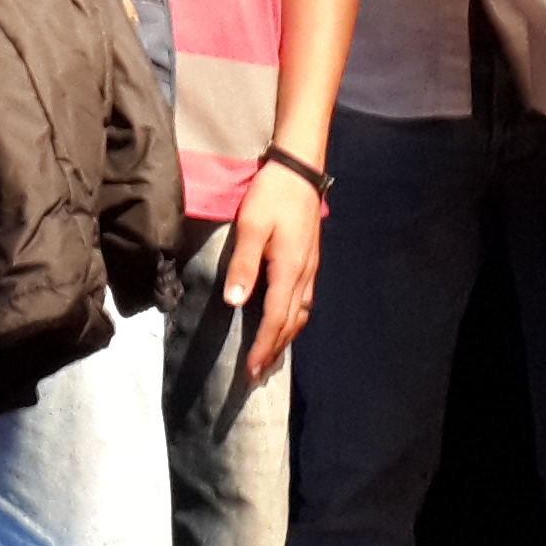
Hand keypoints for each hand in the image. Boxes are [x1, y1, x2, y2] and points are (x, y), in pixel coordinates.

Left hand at [224, 157, 324, 378]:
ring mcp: (310, 269)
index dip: (263, 346)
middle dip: (273, 350)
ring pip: (301, 314)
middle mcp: (304, 275)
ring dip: (285, 338)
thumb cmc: (271, 196)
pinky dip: (292, 320)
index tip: (250, 370)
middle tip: (256, 374)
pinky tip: (284, 322)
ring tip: (268, 356)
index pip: (276, 318)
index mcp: (289, 269)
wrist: (299, 170)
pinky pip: (304, 301)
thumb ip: (244, 264)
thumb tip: (235, 302)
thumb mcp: (252, 226)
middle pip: (291, 323)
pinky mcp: (310, 261)